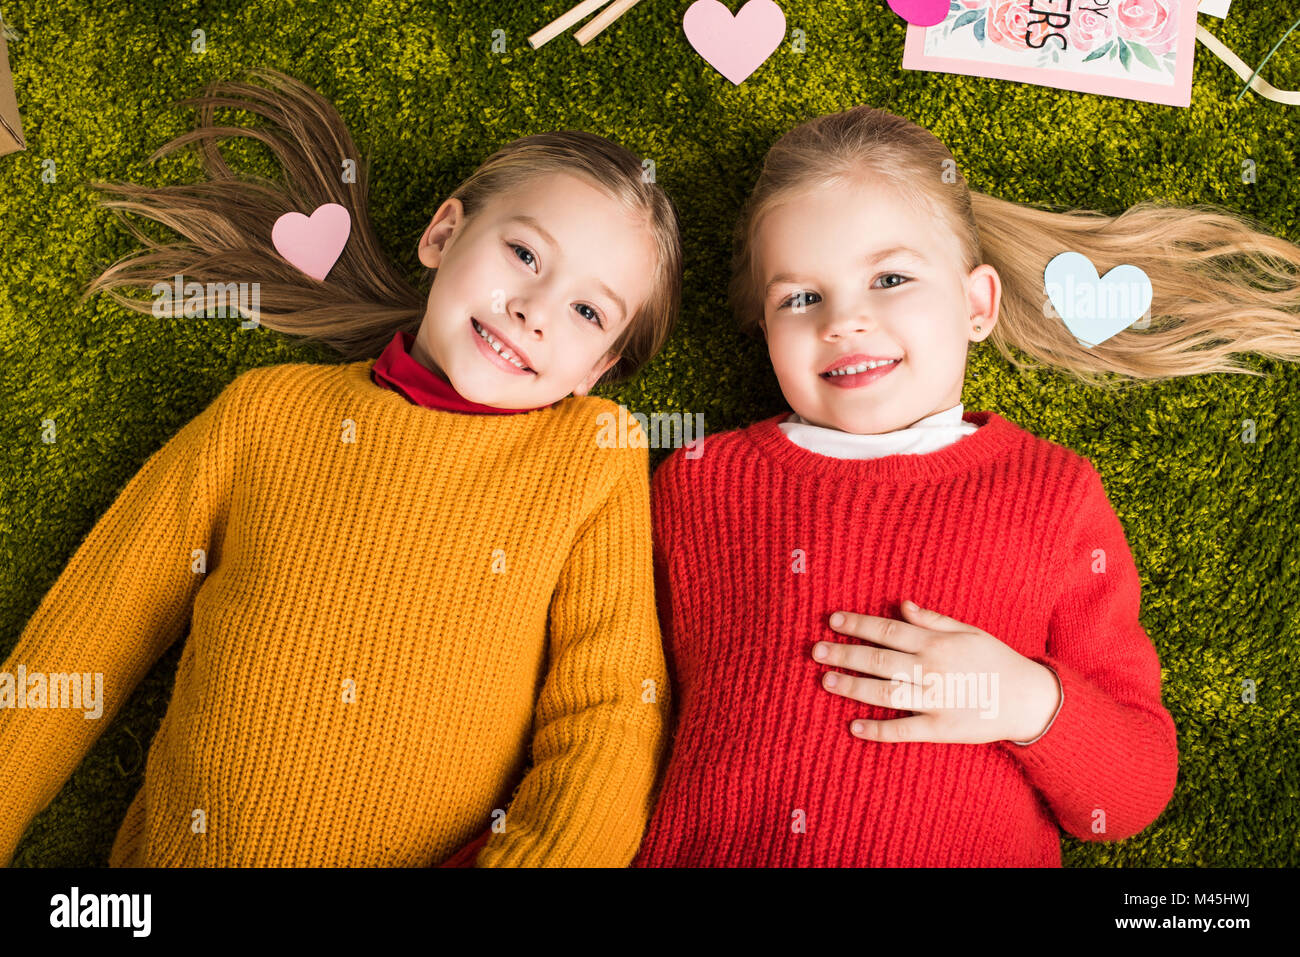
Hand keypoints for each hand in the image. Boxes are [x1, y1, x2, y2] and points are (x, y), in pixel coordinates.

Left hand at [812, 601, 1060, 744]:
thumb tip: (901, 604)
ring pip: (884, 693)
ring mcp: (934, 700)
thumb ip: (932, 619)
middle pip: (878, 660)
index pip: (887, 630)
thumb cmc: (995, 659)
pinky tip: (853, 727)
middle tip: (816, 651)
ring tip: (826, 681)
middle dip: (844, 654)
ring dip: (852, 687)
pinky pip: (903, 730)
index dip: (858, 624)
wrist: (1028, 699)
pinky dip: (877, 730)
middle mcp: (931, 670)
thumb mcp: (968, 631)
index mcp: (936, 643)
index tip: (832, 621)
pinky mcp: (940, 729)